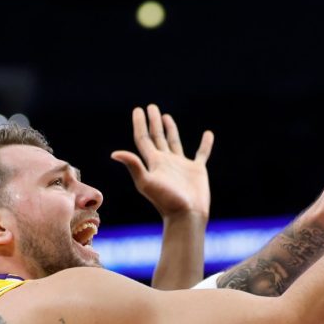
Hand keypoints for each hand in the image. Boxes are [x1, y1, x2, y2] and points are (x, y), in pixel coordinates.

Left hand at [112, 104, 213, 218]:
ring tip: (166, 117)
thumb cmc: (166, 201)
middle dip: (153, 122)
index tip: (138, 110)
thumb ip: (133, 165)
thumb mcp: (146, 182)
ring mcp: (181, 166)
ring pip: (174, 143)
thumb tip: (114, 153)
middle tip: (151, 107)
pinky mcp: (197, 171)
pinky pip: (202, 153)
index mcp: (153, 163)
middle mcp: (165, 162)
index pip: (144, 139)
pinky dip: (205, 144)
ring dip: (170, 130)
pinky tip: (208, 134)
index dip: (140, 124)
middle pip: (157, 138)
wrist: (186, 216)